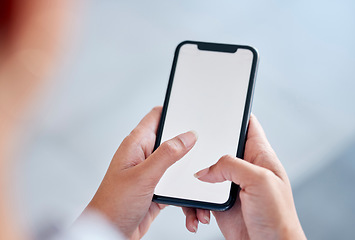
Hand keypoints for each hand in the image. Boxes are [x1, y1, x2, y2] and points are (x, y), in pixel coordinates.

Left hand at [83, 107, 197, 238]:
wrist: (111, 233)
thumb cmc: (114, 204)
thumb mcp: (143, 176)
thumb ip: (167, 154)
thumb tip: (188, 136)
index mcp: (137, 144)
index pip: (157, 116)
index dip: (175, 110)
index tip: (194, 111)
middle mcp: (145, 155)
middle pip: (174, 141)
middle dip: (192, 149)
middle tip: (206, 154)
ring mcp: (153, 172)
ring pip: (180, 166)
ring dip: (191, 179)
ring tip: (202, 191)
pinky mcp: (159, 188)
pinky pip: (179, 186)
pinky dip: (188, 197)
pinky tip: (192, 210)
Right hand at [184, 115, 305, 239]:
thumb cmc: (278, 217)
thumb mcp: (260, 180)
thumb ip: (231, 166)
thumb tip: (205, 171)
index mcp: (259, 155)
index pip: (248, 125)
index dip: (234, 114)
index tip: (216, 108)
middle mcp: (244, 167)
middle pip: (219, 146)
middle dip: (204, 147)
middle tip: (189, 147)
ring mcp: (231, 183)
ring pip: (206, 170)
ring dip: (195, 180)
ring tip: (193, 191)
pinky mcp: (220, 200)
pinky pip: (200, 194)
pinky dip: (194, 203)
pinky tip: (198, 212)